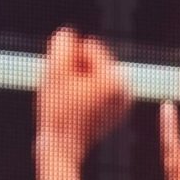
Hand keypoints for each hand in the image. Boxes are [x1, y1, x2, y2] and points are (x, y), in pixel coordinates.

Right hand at [34, 28, 130, 161]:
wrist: (60, 147)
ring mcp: (122, 101)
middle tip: (61, 89)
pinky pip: (95, 91)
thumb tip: (68, 33)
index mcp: (116, 77)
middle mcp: (125, 88)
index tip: (60, 77)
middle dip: (75, 69)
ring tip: (64, 97)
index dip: (69, 57)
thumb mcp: (53, 71)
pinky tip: (71, 106)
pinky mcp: (114, 111)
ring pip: (93, 76)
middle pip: (94, 62)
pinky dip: (82, 93)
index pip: (90, 47)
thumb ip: (62, 45)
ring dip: (76, 80)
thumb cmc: (56, 111)